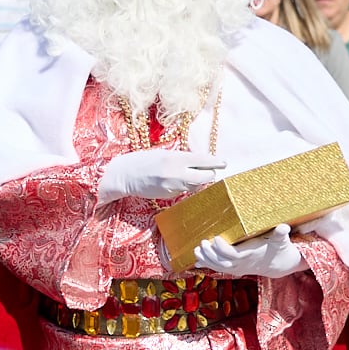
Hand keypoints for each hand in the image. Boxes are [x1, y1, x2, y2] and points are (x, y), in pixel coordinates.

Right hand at [97, 149, 214, 205]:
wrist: (124, 175)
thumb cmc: (144, 160)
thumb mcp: (165, 153)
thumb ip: (183, 158)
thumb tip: (201, 162)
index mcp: (176, 158)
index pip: (204, 161)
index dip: (216, 162)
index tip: (224, 162)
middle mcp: (177, 174)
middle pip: (206, 178)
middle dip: (210, 174)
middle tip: (208, 170)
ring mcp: (173, 187)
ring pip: (196, 185)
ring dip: (196, 181)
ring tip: (185, 174)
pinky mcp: (169, 196)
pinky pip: (184, 191)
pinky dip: (184, 186)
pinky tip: (172, 181)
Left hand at [191, 223, 305, 278]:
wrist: (279, 264)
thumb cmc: (278, 249)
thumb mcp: (281, 241)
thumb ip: (281, 234)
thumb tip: (284, 227)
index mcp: (250, 255)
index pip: (233, 255)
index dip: (223, 249)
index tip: (215, 239)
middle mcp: (242, 264)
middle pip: (222, 263)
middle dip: (210, 255)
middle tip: (202, 243)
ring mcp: (237, 268)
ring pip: (218, 267)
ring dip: (206, 260)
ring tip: (196, 250)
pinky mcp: (234, 269)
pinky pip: (219, 269)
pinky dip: (208, 265)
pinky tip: (197, 262)